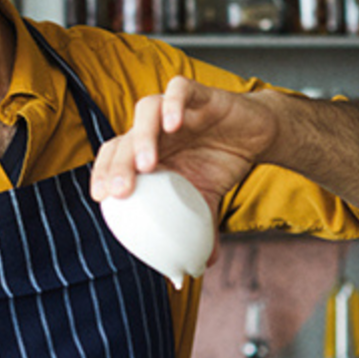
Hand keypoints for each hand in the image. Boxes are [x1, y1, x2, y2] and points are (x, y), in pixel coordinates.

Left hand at [90, 76, 278, 224]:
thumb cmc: (219, 162)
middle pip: (124, 138)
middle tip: (120, 191)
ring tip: (148, 164)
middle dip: (118, 164)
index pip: (113, 157)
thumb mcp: (207, 199)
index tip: (101, 198)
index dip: (102, 173)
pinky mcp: (199, 94)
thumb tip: (199, 267)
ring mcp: (174, 109)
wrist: (257, 134)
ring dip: (142, 136)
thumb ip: (199, 228)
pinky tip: (174, 124)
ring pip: (145, 111)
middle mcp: (154, 129)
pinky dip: (173, 103)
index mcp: (148, 152)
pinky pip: (180, 90)